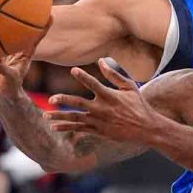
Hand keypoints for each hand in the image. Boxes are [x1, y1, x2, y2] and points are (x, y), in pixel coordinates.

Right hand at [0, 17, 51, 96]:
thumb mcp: (8, 78)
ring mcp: (9, 45)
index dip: (44, 26)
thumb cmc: (8, 85)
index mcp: (25, 52)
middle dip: (31, 15)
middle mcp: (19, 45)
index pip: (37, 37)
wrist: (0, 88)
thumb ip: (2, 70)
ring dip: (11, 17)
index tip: (51, 15)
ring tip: (9, 1)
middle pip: (27, 27)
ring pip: (11, 29)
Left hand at [45, 59, 161, 143]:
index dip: (82, 76)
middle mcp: (102, 109)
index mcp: (109, 95)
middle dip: (64, 100)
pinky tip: (55, 127)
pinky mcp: (98, 131)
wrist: (146, 128)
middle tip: (51, 99)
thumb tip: (100, 61)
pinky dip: (66, 128)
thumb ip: (114, 75)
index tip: (73, 70)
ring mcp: (99, 121)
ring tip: (46, 115)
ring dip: (59, 117)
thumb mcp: (129, 87)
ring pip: (75, 118)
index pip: (93, 84)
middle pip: (78, 103)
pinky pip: (79, 129)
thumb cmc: (138, 105)